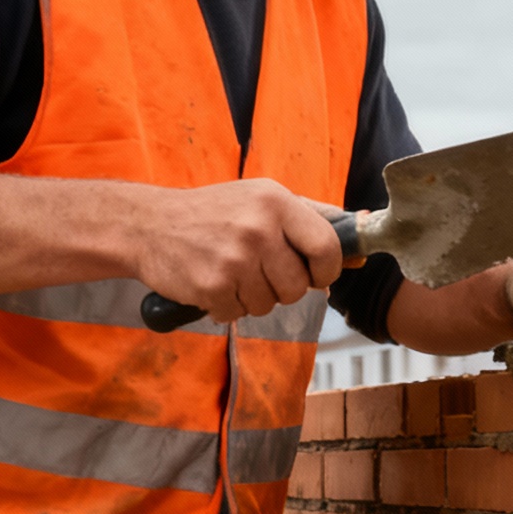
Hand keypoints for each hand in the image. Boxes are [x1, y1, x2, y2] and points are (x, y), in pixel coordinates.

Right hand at [130, 179, 344, 322]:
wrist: (148, 224)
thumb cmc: (214, 212)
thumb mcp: (263, 199)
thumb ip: (314, 219)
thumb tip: (364, 241)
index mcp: (277, 201)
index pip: (327, 249)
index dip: (325, 271)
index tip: (313, 274)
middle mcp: (258, 228)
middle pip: (299, 286)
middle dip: (283, 287)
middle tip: (258, 270)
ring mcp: (234, 258)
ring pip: (271, 304)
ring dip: (253, 297)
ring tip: (231, 272)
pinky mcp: (212, 286)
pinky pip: (240, 314)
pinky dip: (227, 306)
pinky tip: (212, 282)